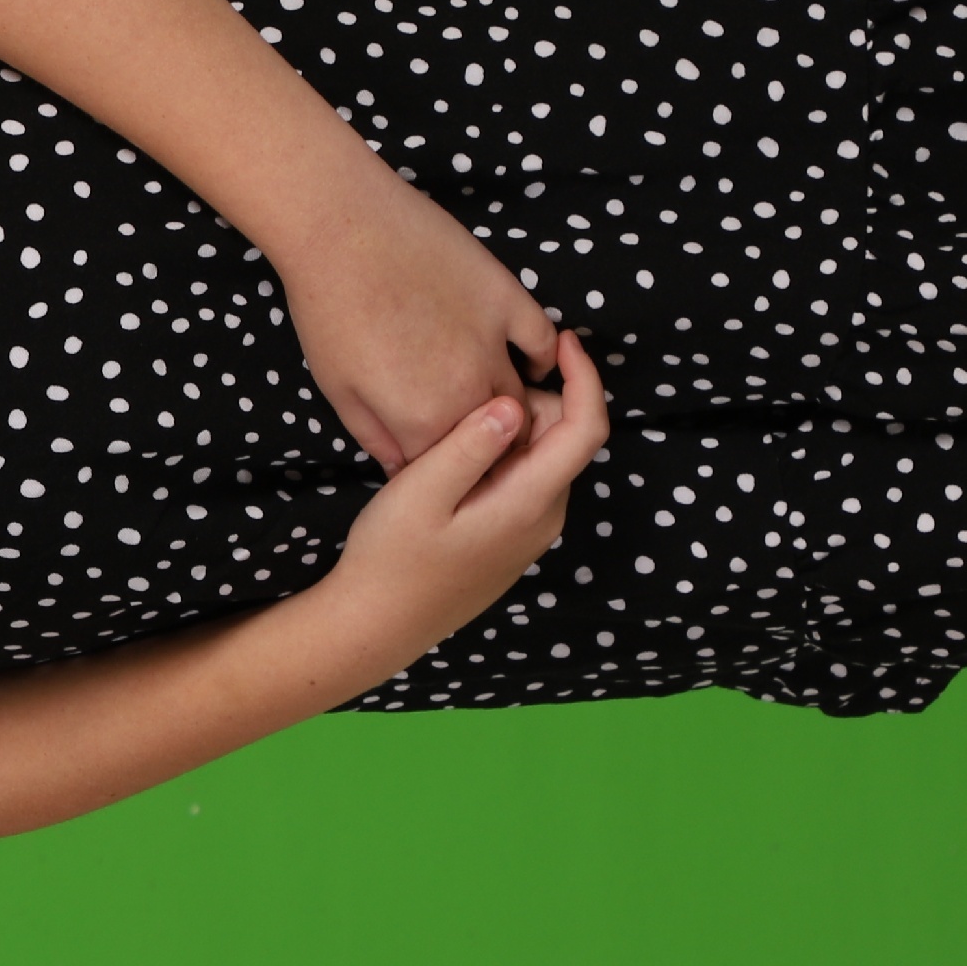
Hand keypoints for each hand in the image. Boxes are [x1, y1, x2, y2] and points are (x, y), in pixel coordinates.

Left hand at [276, 177, 565, 472]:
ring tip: (484, 396)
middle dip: (477, 442)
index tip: (430, 449)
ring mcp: (494, 344)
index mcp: (422, 422)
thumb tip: (403, 469)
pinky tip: (526, 362)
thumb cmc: (327, 307)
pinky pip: (545, 344)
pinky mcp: (509, 300)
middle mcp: (467, 392)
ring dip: (508, 407)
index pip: (446, 468)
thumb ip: (377, 438)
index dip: (437, 463)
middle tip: (455, 420)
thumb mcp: (337, 388)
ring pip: (522, 398)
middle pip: (493, 439)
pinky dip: (542, 360)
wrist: (340, 226)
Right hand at [326, 328, 611, 652]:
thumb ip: (469, 445)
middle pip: (566, 439)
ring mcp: (532, 532)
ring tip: (460, 416)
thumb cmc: (393, 558)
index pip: (587, 428)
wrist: (379, 624)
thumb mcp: (420, 492)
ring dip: (517, 427)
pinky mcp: (512, 538)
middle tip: (476, 384)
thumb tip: (512, 403)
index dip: (585, 378)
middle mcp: (546, 517)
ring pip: (544, 458)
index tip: (563, 341)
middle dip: (538, 399)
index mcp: (531, 501)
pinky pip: (526, 479)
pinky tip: (459, 453)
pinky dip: (506, 452)